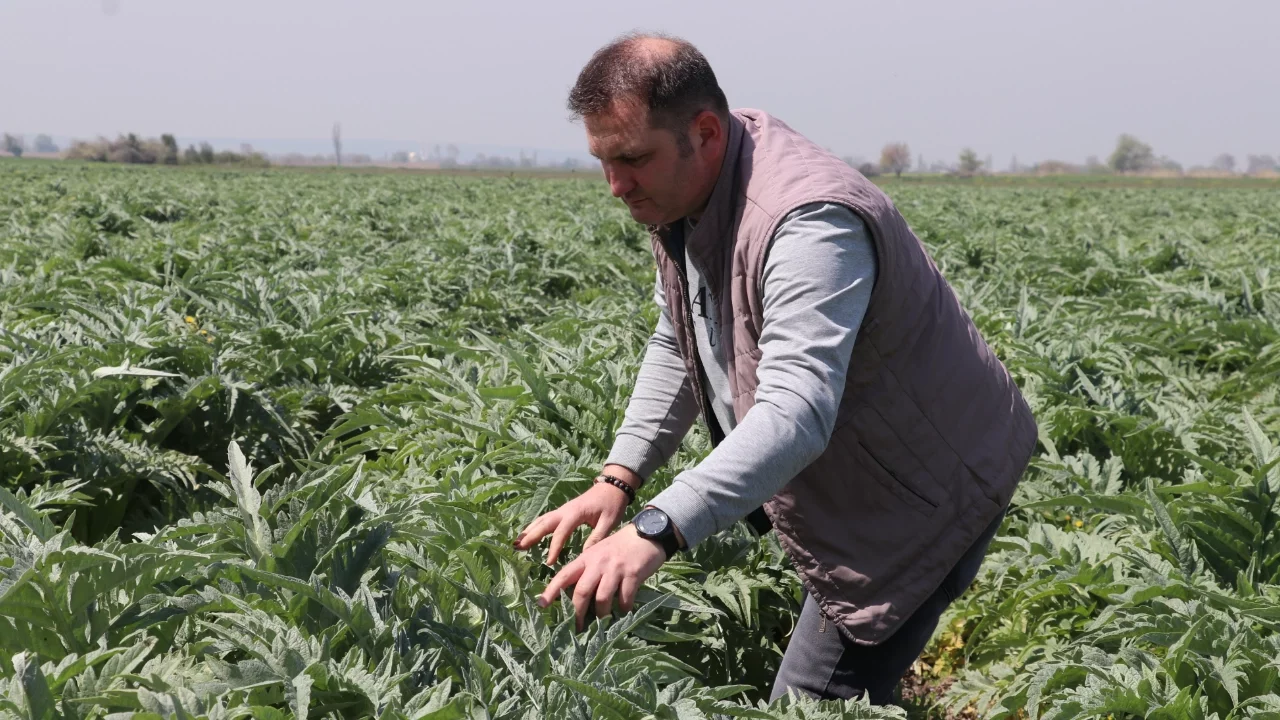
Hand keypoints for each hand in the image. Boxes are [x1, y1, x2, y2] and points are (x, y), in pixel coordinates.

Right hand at [512, 465, 639, 564]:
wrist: (612, 487)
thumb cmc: (612, 505)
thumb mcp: (609, 522)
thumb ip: (597, 538)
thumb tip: (584, 556)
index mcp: (576, 512)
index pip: (561, 531)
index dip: (554, 547)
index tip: (549, 562)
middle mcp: (565, 510)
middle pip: (545, 523)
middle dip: (531, 535)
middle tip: (518, 547)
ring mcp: (563, 509)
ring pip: (542, 520)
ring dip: (529, 530)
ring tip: (517, 543)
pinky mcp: (563, 511)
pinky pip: (546, 519)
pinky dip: (535, 526)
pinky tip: (528, 534)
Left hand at [536, 522, 666, 630]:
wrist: (647, 533)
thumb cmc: (620, 547)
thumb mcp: (599, 553)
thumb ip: (588, 570)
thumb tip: (578, 597)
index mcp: (586, 558)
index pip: (564, 575)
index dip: (552, 590)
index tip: (541, 604)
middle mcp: (598, 563)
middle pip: (582, 591)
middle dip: (577, 613)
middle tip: (578, 628)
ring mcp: (615, 568)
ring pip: (602, 598)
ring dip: (602, 613)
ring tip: (604, 620)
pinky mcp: (632, 574)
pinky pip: (625, 598)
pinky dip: (623, 608)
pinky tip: (624, 610)